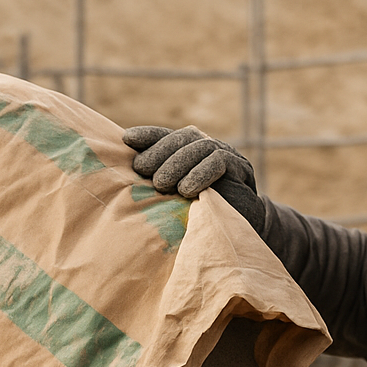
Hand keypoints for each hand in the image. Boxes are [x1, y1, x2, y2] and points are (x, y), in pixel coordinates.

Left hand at [123, 125, 265, 232]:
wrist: (238, 232)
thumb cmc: (200, 217)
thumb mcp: (173, 199)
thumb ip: (158, 184)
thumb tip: (128, 175)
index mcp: (189, 150)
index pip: (167, 135)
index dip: (148, 135)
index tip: (127, 139)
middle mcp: (207, 147)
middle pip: (182, 137)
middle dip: (158, 151)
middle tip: (141, 170)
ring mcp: (226, 154)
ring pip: (200, 145)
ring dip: (176, 163)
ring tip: (161, 184)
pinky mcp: (240, 167)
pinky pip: (218, 161)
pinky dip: (199, 173)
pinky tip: (186, 189)